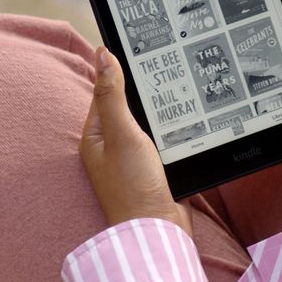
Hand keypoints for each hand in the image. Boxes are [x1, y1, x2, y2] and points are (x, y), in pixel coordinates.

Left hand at [80, 46, 191, 234]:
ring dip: (161, 113)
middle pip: (128, 106)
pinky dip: (171, 132)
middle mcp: (111, 146)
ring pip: (148, 123)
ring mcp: (132, 159)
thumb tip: (102, 55)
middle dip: (144, 93)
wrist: (158, 230)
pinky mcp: (153, 169)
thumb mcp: (122, 133)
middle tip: (166, 69)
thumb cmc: (133, 186)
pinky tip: (186, 123)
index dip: (120, 72)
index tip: (142, 51)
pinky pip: (162, 141)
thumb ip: (113, 95)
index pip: (105, 92)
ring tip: (179, 92)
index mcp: (95, 135)